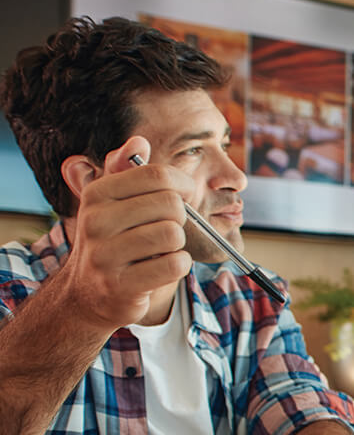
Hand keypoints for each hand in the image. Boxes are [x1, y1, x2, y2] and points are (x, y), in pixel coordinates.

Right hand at [58, 136, 193, 329]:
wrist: (89, 293)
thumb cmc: (113, 240)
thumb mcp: (114, 202)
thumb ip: (126, 169)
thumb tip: (138, 141)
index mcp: (97, 194)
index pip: (157, 175)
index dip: (183, 185)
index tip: (183, 195)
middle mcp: (95, 222)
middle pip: (171, 205)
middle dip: (179, 218)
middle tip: (163, 229)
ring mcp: (105, 256)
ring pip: (174, 234)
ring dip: (176, 244)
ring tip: (157, 250)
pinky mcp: (121, 286)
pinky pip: (175, 264)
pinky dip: (177, 265)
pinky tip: (159, 268)